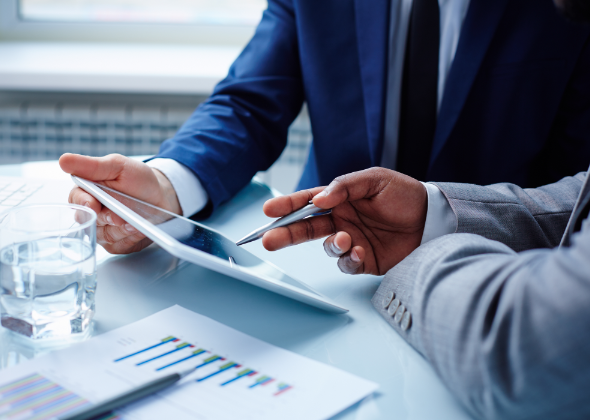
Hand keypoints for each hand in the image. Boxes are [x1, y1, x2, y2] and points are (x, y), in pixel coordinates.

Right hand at [59, 153, 181, 253]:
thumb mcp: (117, 166)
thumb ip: (91, 166)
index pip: (76, 200)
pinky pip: (117, 245)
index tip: (93, 205)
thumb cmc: (139, 180)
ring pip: (104, 235)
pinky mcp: (116, 243)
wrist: (163, 196)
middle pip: (88, 221)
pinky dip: (130, 238)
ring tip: (135, 222)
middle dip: (107, 218)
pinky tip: (138, 230)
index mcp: (88, 192)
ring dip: (121, 229)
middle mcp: (92, 213)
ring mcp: (103, 230)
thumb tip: (63, 160)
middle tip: (120, 217)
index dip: (84, 203)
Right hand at [262, 168, 426, 274]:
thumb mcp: (375, 179)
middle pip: (306, 228)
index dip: (287, 206)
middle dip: (285, 234)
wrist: (433, 218)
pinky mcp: (364, 260)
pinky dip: (349, 259)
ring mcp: (351, 241)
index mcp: (340, 200)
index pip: (308, 202)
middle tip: (268, 239)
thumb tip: (318, 200)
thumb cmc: (405, 194)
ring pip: (326, 247)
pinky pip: (346, 263)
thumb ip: (345, 187)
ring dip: (330, 245)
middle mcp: (341, 221)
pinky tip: (359, 250)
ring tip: (344, 239)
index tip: (269, 211)